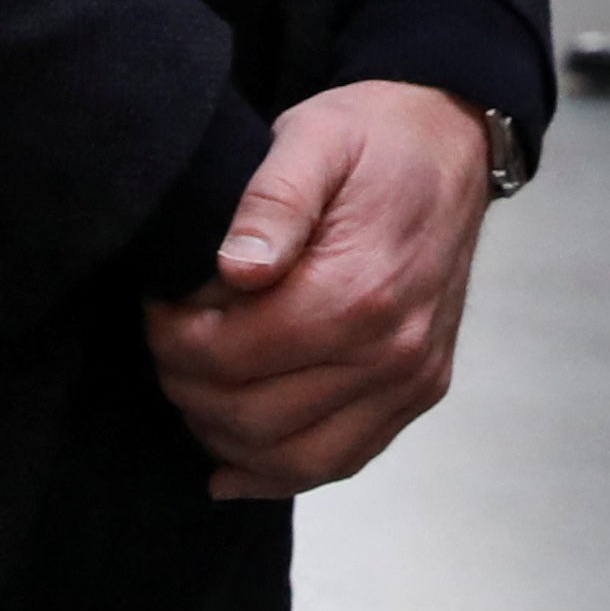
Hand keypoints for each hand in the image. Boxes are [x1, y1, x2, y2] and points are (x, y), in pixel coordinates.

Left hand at [145, 83, 495, 497]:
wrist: (452, 141)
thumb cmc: (375, 137)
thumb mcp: (315, 137)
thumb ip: (273, 200)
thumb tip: (234, 270)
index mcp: (360, 290)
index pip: (233, 357)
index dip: (174, 341)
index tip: (158, 308)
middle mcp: (393, 351)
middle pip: (254, 416)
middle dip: (189, 387)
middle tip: (168, 343)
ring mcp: (411, 379)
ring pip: (294, 459)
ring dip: (226, 437)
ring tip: (196, 390)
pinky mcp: (420, 390)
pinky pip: (342, 460)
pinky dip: (279, 473)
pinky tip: (232, 465)